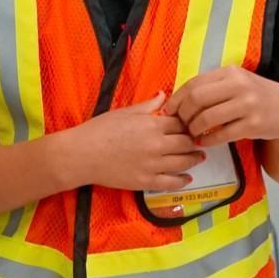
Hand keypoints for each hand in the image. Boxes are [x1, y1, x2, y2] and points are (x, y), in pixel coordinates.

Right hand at [66, 93, 205, 192]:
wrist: (80, 154)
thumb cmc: (98, 130)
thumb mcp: (123, 112)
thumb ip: (147, 105)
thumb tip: (163, 95)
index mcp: (151, 125)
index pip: (180, 123)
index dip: (187, 123)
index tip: (190, 125)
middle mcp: (156, 145)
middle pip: (186, 142)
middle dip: (193, 141)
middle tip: (197, 141)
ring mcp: (152, 165)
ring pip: (183, 162)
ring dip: (193, 159)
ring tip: (198, 157)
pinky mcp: (146, 182)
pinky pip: (171, 183)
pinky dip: (183, 180)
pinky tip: (188, 178)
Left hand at [168, 67, 278, 146]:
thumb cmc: (255, 96)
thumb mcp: (236, 83)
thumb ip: (211, 87)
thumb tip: (175, 100)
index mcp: (230, 72)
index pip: (194, 83)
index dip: (177, 99)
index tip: (169, 110)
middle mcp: (239, 85)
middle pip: (197, 99)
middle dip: (183, 114)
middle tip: (181, 124)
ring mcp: (248, 105)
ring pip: (207, 118)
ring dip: (194, 129)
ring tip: (192, 133)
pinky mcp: (254, 124)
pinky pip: (222, 135)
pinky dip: (208, 140)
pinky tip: (204, 142)